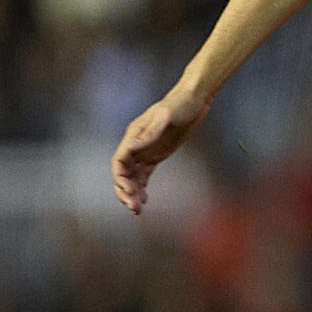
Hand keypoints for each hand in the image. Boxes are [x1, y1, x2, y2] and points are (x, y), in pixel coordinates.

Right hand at [112, 87, 210, 214]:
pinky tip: (144, 200)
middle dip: (125, 191)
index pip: (119, 162)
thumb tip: (133, 146)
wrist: (193, 100)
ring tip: (137, 210)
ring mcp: (145, 151)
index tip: (128, 191)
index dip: (120, 178)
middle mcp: (135, 146)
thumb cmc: (179, 105)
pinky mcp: (156, 155)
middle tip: (133, 207)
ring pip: (132, 177)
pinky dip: (142, 187)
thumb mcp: (165, 117)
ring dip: (132, 193)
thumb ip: (149, 133)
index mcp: (133, 137)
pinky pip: (144, 175)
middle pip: (123, 173)